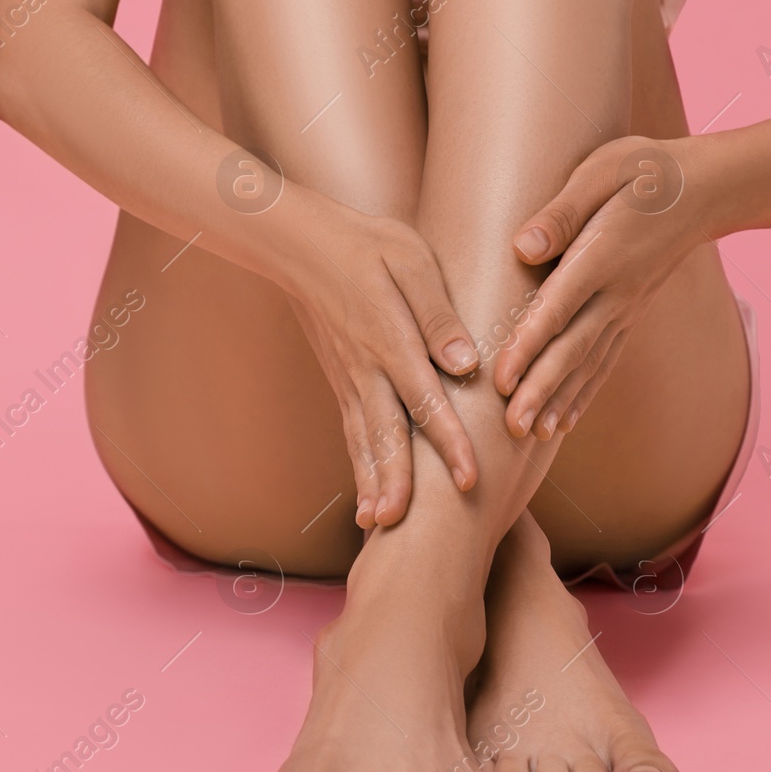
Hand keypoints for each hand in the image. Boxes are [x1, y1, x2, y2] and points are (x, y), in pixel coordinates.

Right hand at [279, 195, 481, 528]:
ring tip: (379, 527)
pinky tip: (367, 499)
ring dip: (373, 484)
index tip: (469, 478)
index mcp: (388, 340)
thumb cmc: (366, 244)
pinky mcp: (342, 383)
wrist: (301, 244)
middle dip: (399, 483)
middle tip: (407, 528)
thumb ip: (437, 314)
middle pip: (385, 435)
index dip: (448, 441)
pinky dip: (360, 468)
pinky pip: (353, 433)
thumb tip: (466, 364)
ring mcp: (349, 380)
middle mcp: (366, 370)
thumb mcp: (410, 261)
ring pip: (364, 441)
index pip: (424, 399)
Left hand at [494, 134, 710, 438]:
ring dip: (558, 402)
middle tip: (510, 428)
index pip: (558, 309)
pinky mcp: (628, 316)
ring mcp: (625, 309)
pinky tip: (562, 422)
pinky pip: (604, 361)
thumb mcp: (601, 171)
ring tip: (529, 436)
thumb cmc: (643, 172)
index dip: (528, 346)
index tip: (501, 379)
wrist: (706, 187)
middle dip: (540, 391)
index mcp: (602, 256)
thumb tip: (523, 246)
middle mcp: (615, 292)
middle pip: (573, 349)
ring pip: (588, 364)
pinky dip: (582, 393)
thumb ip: (561, 211)